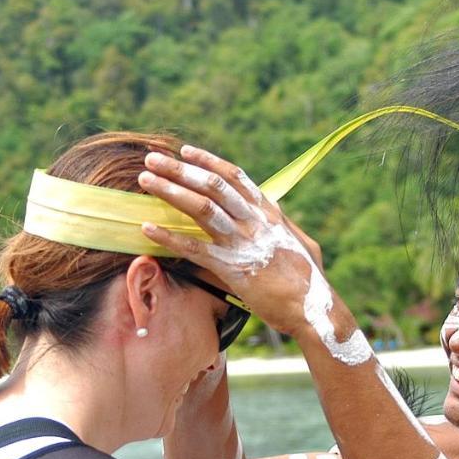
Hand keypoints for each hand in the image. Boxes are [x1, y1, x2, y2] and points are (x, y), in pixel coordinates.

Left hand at [138, 146, 329, 339]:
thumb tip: (273, 213)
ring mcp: (242, 242)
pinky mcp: (231, 267)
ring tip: (145, 179)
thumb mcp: (300, 242)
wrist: (314, 307)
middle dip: (180, 169)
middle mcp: (254, 221)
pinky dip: (169, 237)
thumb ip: (281, 225)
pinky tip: (146, 229)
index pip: (235, 177)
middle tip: (153, 158)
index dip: (207, 161)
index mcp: (269, 213)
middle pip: (212, 185)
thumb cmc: (309, 280)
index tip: (185, 151)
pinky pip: (194, 247)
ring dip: (170, 190)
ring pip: (201, 207)